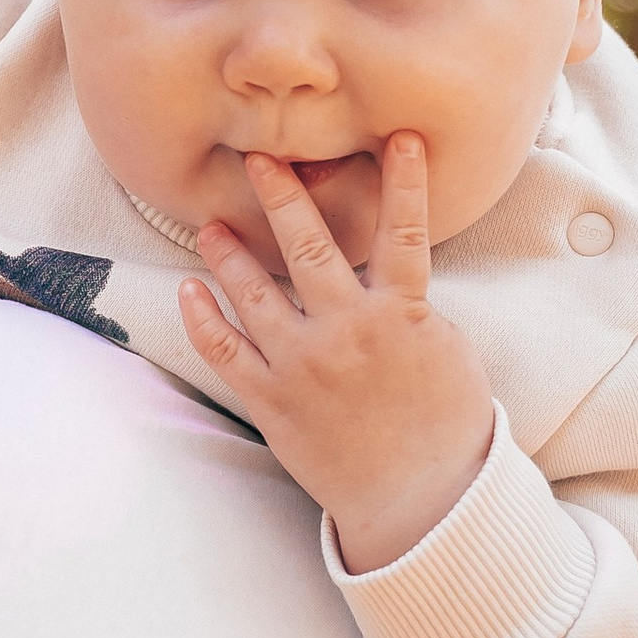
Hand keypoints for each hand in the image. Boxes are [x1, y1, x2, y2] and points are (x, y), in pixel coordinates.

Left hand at [178, 140, 493, 575]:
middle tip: (259, 158)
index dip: (404, 182)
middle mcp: (347, 332)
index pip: (404, 233)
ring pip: (255, 294)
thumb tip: (395, 274)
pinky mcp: (274, 402)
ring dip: (229, 254)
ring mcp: (304, 366)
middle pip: (309, 247)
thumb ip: (415, 308)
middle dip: (283, 196)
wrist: (421, 501)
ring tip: (209, 224)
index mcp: (401, 315)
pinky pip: (226, 353)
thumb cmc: (446, 429)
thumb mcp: (449, 354)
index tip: (398, 136)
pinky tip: (188, 292)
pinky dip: (203, 319)